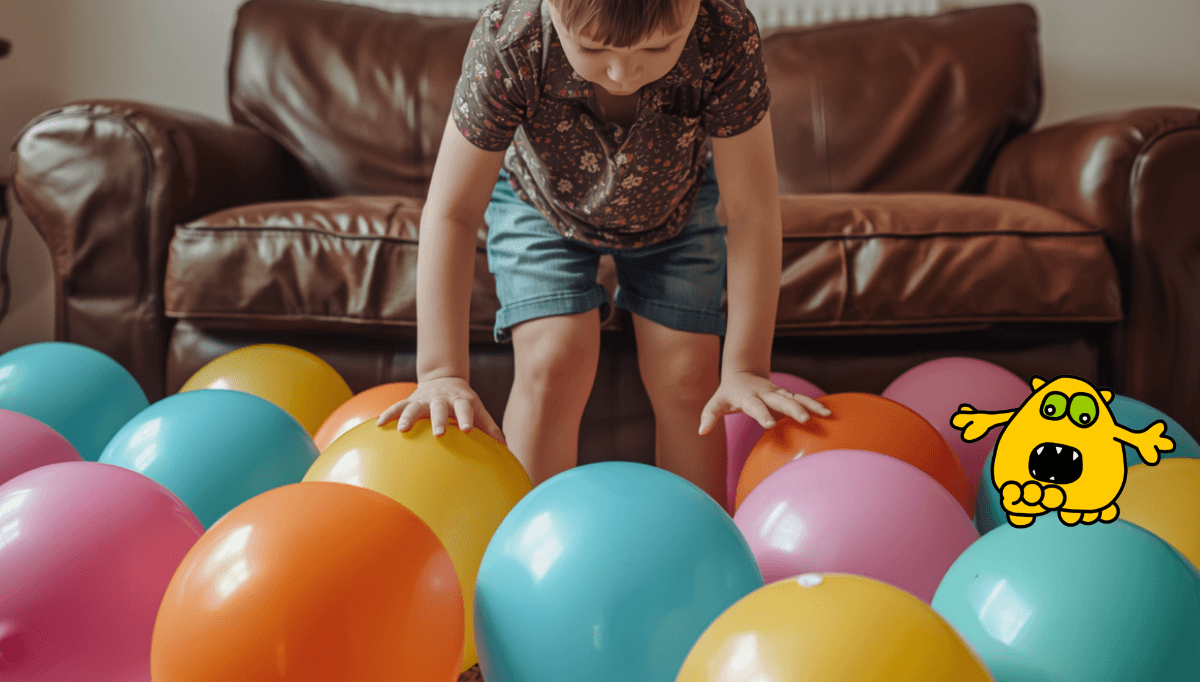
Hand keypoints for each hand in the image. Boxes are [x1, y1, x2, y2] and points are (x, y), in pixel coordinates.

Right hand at [376, 376, 505, 444]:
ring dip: (408, 417)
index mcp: (461, 400)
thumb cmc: (465, 401)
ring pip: (414, 407)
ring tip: (402, 430)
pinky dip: (388, 414)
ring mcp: (424, 399)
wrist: (445, 378)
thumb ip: (490, 427)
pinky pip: (397, 407)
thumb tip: (506, 448)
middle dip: (438, 419)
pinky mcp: (410, 401)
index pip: (466, 408)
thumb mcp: (479, 409)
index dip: (467, 418)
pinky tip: (379, 425)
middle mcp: (442, 399)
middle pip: (439, 407)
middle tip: (438, 433)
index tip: (468, 430)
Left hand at [698, 371, 830, 435]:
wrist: (743, 372)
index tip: (769, 424)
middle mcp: (767, 394)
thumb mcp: (716, 402)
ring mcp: (779, 394)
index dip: (762, 414)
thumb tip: (700, 431)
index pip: (756, 406)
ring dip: (810, 405)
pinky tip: (829, 413)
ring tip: (825, 415)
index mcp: (749, 397)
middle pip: (781, 401)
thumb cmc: (729, 393)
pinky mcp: (787, 396)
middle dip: (793, 409)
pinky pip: (803, 400)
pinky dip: (815, 404)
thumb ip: (709, 416)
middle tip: (805, 419)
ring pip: (796, 398)